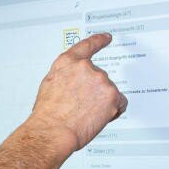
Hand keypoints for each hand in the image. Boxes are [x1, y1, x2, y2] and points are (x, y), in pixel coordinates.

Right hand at [28, 32, 127, 151]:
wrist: (52, 131)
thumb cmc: (48, 115)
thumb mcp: (50, 86)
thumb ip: (66, 78)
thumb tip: (73, 84)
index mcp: (67, 63)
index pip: (86, 46)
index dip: (98, 41)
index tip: (106, 38)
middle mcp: (85, 67)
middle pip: (99, 78)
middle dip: (94, 92)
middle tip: (81, 107)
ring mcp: (100, 80)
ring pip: (109, 92)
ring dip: (102, 103)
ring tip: (85, 115)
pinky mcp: (112, 95)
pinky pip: (120, 103)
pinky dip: (114, 111)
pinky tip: (99, 117)